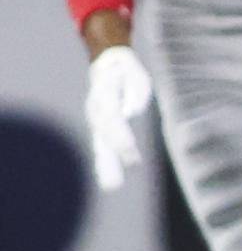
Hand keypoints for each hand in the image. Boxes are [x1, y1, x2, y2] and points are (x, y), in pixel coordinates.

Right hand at [83, 45, 153, 191]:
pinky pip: (102, 146)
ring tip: (111, 186)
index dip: (121, 138)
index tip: (131, 154)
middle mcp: (97, 111)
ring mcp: (96, 120)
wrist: (107, 64)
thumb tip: (131, 112)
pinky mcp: (100, 126)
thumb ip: (135, 91)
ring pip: (101, 145)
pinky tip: (108, 179)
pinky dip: (105, 161)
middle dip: (110, 160)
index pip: (113, 121)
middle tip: (114, 184)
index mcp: (105, 96)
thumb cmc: (126, 69)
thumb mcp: (136, 74)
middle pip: (104, 138)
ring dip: (106, 166)